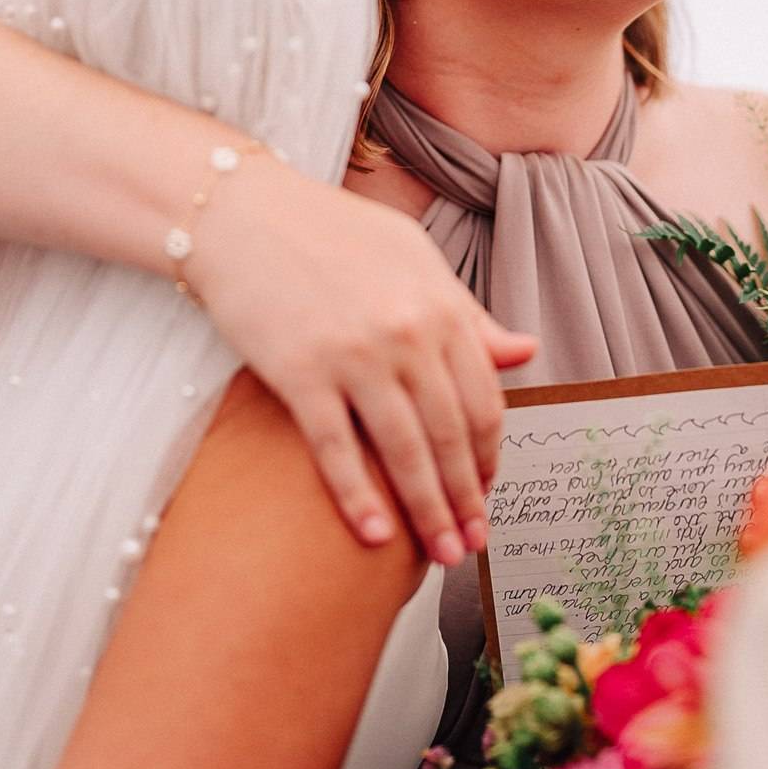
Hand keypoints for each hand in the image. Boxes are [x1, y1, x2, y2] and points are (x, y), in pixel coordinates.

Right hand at [190, 161, 535, 565]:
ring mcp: (353, 356)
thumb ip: (467, 312)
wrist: (241, 214)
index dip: (489, 456)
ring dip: (428, 512)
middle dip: (467, 498)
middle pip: (452, 435)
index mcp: (440, 307)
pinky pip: (338, 450)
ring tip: (441, 554)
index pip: (483, 400)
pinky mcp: (300, 373)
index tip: (486, 492)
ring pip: (405, 452)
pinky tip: (375, 536)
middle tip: (473, 544)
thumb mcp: (413, 258)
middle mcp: (406, 334)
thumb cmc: (329, 232)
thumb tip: (526, 352)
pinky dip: (359, 498)